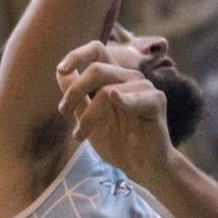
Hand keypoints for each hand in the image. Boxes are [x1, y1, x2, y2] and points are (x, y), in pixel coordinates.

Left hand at [56, 41, 172, 184]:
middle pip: (96, 69)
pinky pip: (135, 97)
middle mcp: (131, 78)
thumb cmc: (118, 141)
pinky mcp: (157, 102)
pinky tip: (114, 99)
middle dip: (74, 91)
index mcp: (115, 77)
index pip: (98, 50)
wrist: (142, 167)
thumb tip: (61, 72)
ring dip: (88, 115)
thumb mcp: (88, 118)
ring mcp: (146, 88)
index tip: (61, 70)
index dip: (77, 55)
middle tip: (63, 113)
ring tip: (81, 135)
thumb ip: (77, 95)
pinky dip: (123, 99)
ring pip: (107, 89)